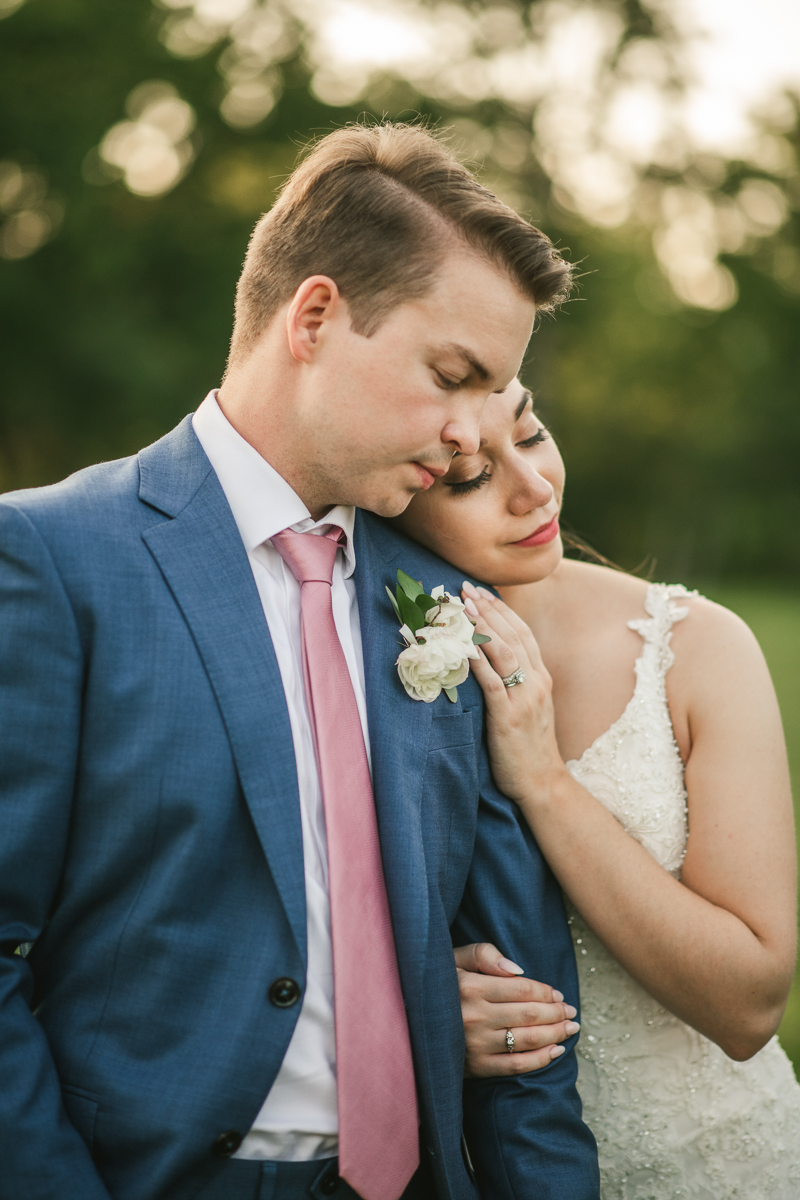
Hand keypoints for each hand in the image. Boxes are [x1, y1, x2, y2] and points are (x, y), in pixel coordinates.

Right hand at [454, 943, 579, 1076]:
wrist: (414, 1018)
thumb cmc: (442, 982)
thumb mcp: (456, 958)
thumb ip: (485, 955)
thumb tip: (518, 970)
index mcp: (469, 986)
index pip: (521, 989)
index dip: (546, 991)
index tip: (558, 994)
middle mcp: (472, 1016)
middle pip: (529, 1015)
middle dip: (556, 1013)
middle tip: (571, 1011)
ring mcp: (474, 1044)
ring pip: (526, 1040)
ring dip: (555, 1034)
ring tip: (571, 1028)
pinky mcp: (475, 1067)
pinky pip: (516, 1065)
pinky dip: (541, 1059)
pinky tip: (556, 1050)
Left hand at [461, 582, 567, 805]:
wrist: (542, 782)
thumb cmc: (529, 747)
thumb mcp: (529, 707)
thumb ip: (517, 683)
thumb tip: (490, 660)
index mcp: (542, 678)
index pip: (523, 634)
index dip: (502, 610)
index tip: (482, 592)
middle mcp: (537, 683)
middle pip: (513, 636)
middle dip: (489, 610)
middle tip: (467, 590)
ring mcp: (524, 699)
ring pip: (505, 652)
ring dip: (483, 627)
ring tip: (465, 608)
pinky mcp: (508, 717)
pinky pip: (491, 683)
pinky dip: (477, 661)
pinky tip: (463, 647)